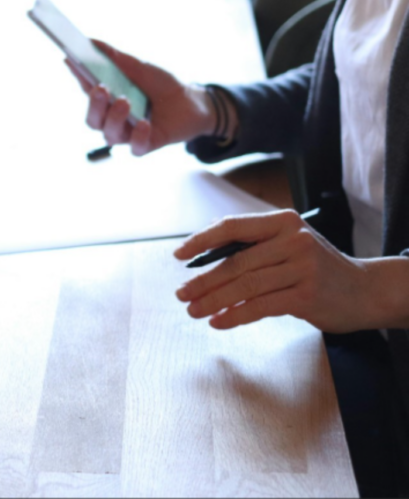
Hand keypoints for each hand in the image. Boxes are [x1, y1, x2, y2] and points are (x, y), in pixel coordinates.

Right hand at [63, 40, 215, 155]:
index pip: (86, 89)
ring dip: (115, 118)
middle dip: (94, 105)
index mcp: (107, 99)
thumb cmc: (160, 84)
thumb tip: (92, 42)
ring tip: (125, 101)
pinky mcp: (147, 144)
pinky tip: (144, 123)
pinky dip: (138, 136)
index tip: (72, 60)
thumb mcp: (140, 67)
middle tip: (101, 88)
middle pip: (93, 119)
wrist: (192, 101)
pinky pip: (136, 147)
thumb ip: (116, 58)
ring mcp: (129, 133)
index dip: (78, 76)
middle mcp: (112, 119)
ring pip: (110, 134)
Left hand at [173, 210, 378, 332]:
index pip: (232, 227)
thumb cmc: (316, 266)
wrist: (365, 290)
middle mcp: (293, 240)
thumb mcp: (288, 243)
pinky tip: (218, 322)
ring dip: (213, 300)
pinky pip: (260, 306)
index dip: (201, 241)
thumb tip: (203, 250)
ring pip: (244, 285)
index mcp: (282, 221)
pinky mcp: (306, 296)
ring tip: (194, 310)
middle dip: (202, 280)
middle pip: (235, 262)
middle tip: (181, 293)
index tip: (179, 255)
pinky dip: (235, 315)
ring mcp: (302, 268)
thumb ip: (252, 244)